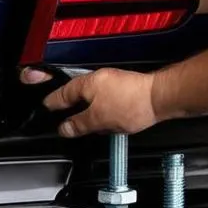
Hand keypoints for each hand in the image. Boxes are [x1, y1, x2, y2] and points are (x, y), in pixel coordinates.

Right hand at [20, 66, 158, 137]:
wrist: (160, 98)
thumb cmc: (132, 104)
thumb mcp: (98, 119)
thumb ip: (79, 124)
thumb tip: (64, 129)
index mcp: (87, 83)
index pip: (62, 93)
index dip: (53, 103)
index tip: (47, 107)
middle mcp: (98, 79)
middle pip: (78, 95)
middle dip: (73, 109)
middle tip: (68, 122)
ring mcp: (112, 82)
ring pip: (94, 99)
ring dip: (91, 113)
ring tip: (93, 127)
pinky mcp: (125, 89)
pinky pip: (107, 101)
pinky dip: (104, 112)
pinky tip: (110, 124)